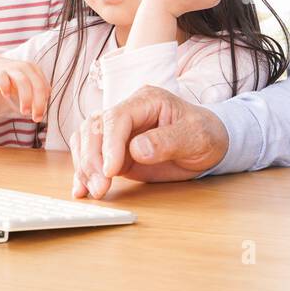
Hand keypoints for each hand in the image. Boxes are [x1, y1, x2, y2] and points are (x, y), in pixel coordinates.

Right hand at [0, 55, 49, 122]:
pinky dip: (5, 87)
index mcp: (34, 70)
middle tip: (36, 118)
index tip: (39, 115)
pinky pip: (2, 78)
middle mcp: (25, 68)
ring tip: (25, 112)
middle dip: (39, 103)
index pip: (44, 87)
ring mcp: (11, 69)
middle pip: (37, 85)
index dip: (44, 103)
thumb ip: (35, 95)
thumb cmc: (11, 79)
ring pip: (23, 81)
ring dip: (26, 98)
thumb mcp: (26, 85)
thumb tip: (42, 112)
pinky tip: (6, 96)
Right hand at [68, 85, 228, 198]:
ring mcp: (118, 132)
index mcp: (147, 100)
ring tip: (94, 191)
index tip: (111, 171)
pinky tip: (81, 189)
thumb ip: (167, 141)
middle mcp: (128, 112)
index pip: (117, 116)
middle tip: (101, 187)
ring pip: (86, 139)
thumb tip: (137, 149)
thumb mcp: (196, 136)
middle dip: (92, 158)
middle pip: (95, 127)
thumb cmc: (205, 135)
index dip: (110, 143)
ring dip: (84, 166)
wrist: (208, 146)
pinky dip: (82, 172)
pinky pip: (89, 155)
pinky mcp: (114, 150)